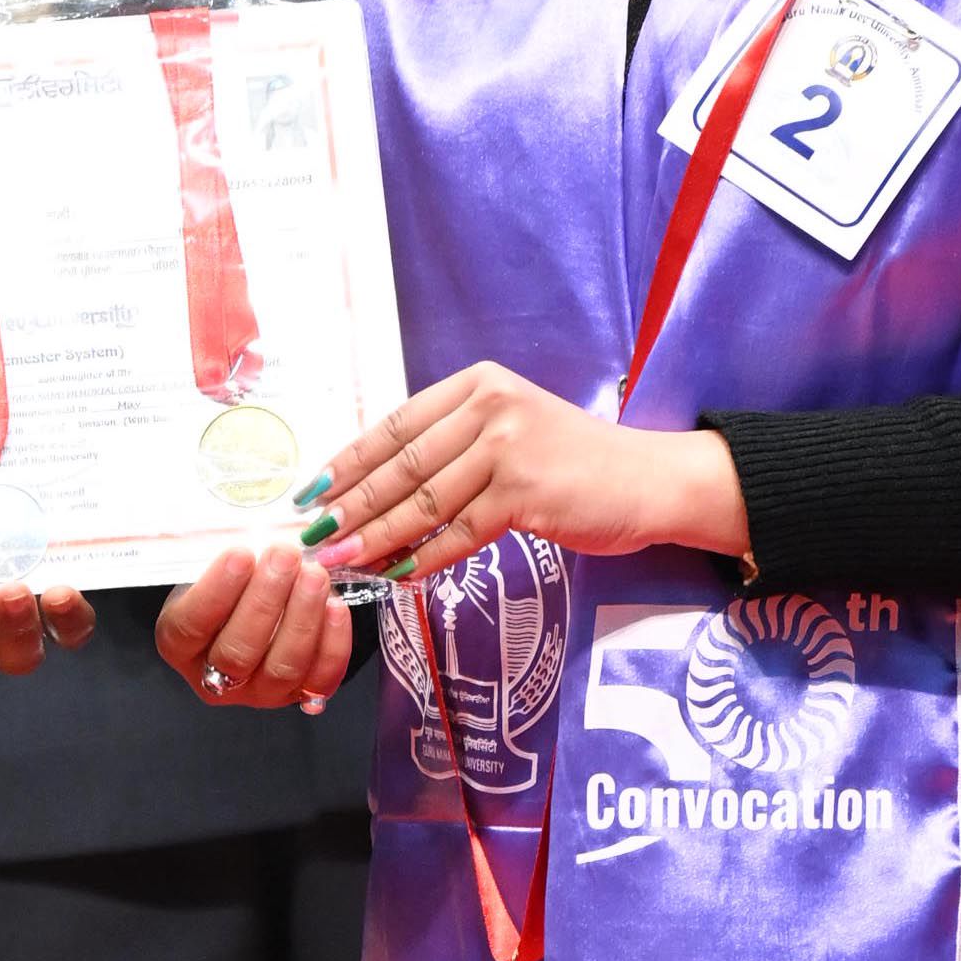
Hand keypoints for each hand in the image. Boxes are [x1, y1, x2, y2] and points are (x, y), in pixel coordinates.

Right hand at [158, 545, 356, 714]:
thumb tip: (252, 531)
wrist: (258, 606)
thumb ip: (225, 561)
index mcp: (180, 646)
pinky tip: (335, 606)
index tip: (240, 553)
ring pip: (282, 667)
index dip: (216, 592)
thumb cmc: (231, 584)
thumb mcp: (212, 569)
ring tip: (314, 574)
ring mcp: (260, 693)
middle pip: (238, 651)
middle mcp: (216, 679)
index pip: (192, 626)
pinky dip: (332, 643)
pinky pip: (320, 677)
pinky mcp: (301, 694)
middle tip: (284, 555)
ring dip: (302, 617)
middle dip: (265, 600)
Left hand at [298, 363, 748, 592]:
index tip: (309, 493)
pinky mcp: (527, 493)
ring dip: (376, 536)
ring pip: (424, 501)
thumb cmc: (574, 465)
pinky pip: (460, 533)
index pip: (395, 426)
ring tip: (340, 562)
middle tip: (311, 536)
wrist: (650, 481)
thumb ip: (452, 447)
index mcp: (477, 384)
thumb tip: (377, 487)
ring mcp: (509, 447)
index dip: (347, 462)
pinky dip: (424, 558)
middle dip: (350, 505)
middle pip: (402, 464)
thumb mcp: (510, 432)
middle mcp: (490, 405)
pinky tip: (396, 576)